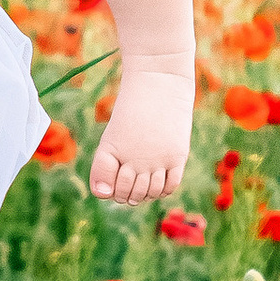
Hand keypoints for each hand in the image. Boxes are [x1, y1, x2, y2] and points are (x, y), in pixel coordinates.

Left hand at [89, 61, 192, 206]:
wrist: (158, 84)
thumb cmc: (132, 111)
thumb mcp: (112, 136)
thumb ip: (105, 166)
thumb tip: (103, 194)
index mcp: (110, 152)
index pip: (107, 190)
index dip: (111, 192)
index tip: (116, 183)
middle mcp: (133, 159)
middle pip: (129, 194)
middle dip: (128, 195)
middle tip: (131, 189)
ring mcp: (156, 159)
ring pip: (150, 193)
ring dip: (146, 195)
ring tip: (145, 186)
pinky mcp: (177, 157)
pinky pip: (170, 186)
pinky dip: (163, 190)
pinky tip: (160, 184)